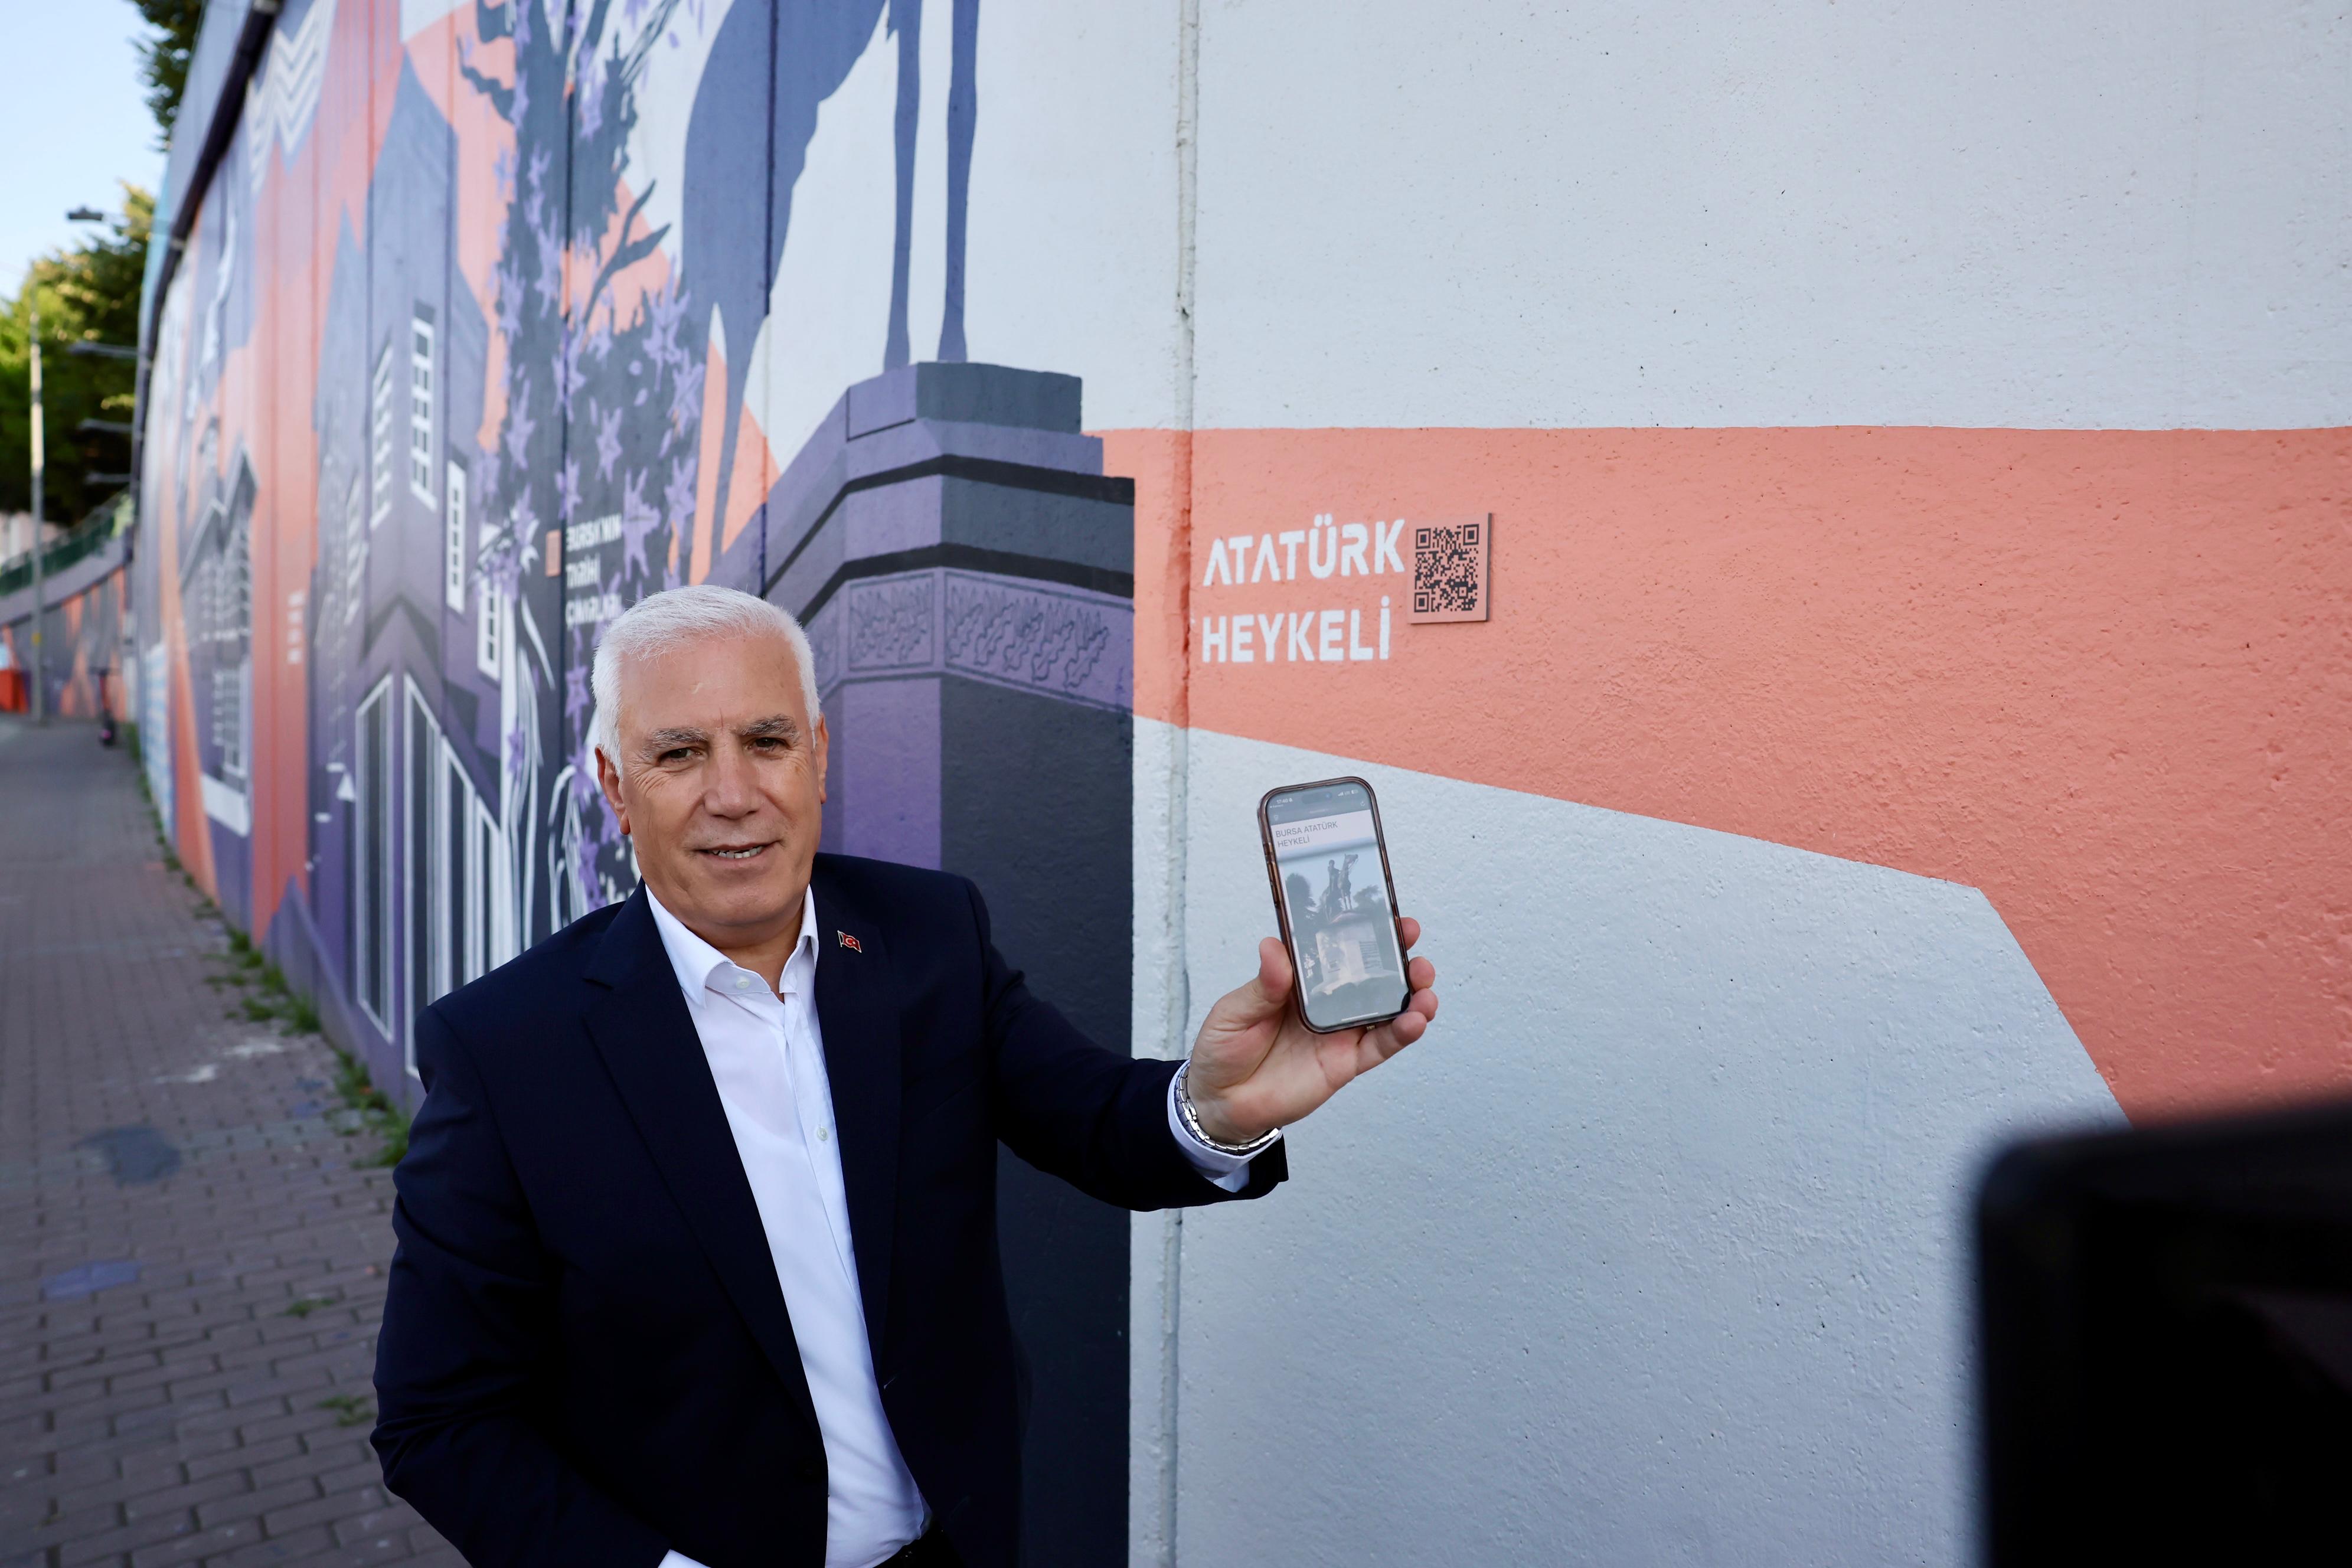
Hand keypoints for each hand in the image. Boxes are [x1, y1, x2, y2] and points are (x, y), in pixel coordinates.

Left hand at [1184, 918, 1438, 1144]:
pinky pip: (1381, 1046)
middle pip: (1372, 974)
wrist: (1220, 1103)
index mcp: (1301, 980)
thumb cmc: (1223, 1049)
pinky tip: (1415, 1020)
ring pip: (1387, 1008)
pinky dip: (1402, 1033)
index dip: (1361, 929)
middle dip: (1398, 957)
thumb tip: (1274, 948)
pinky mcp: (1346, 1063)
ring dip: (1412, 994)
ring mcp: (1340, 1032)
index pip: (1336, 947)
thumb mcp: (1234, 1011)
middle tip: (1411, 944)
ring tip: (1423, 986)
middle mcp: (1327, 1002)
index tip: (1382, 913)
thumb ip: (1263, 985)